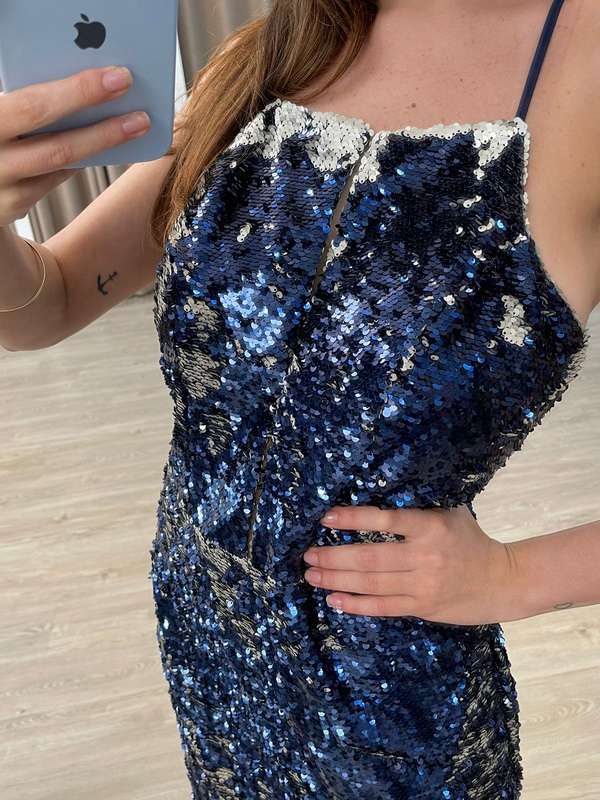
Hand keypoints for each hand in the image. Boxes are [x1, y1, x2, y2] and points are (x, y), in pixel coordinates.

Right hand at [0, 66, 150, 225]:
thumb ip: (26, 100)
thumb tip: (88, 83)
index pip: (35, 106)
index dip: (79, 91)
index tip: (119, 77)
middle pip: (56, 145)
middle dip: (104, 127)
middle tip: (142, 112)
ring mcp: (1, 186)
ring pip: (60, 163)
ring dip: (102, 144)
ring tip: (136, 125)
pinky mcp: (11, 204)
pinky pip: (53, 176)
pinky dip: (80, 156)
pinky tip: (106, 141)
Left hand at [303, 504, 523, 624]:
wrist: (502, 581)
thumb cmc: (470, 540)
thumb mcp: (449, 513)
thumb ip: (417, 508)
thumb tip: (376, 495)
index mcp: (430, 527)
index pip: (385, 521)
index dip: (353, 519)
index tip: (325, 518)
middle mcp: (424, 556)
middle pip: (369, 558)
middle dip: (333, 556)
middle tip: (307, 554)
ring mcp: (422, 585)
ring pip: (370, 584)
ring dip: (336, 579)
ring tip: (311, 574)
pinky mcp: (421, 608)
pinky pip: (382, 607)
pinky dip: (355, 604)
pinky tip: (333, 599)